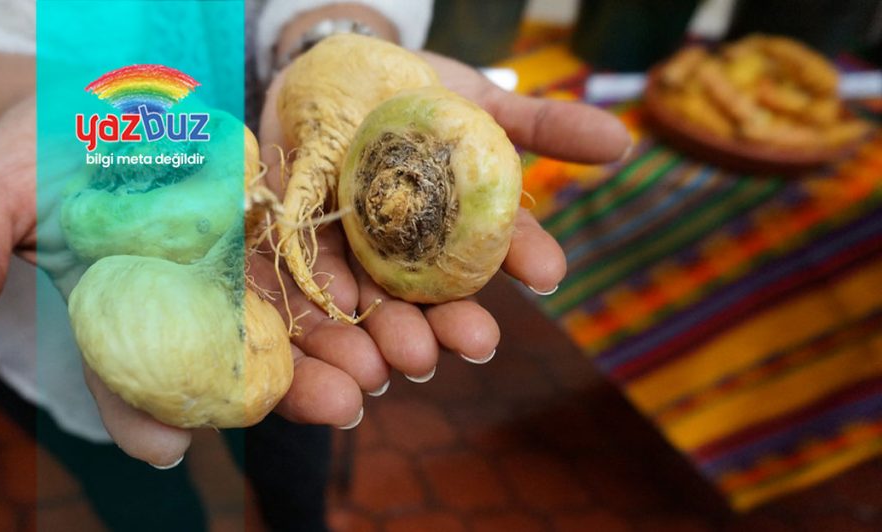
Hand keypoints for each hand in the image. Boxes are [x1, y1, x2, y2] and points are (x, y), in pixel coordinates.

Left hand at [254, 50, 630, 424]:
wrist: (324, 71)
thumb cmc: (410, 92)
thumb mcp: (475, 101)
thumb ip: (541, 125)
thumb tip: (620, 140)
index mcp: (452, 231)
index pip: (492, 251)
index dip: (522, 259)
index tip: (548, 271)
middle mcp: (402, 257)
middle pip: (428, 301)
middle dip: (449, 326)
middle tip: (475, 340)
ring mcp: (345, 257)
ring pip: (365, 310)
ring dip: (385, 341)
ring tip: (405, 361)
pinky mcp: (289, 249)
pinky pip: (298, 288)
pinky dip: (316, 315)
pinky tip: (337, 326)